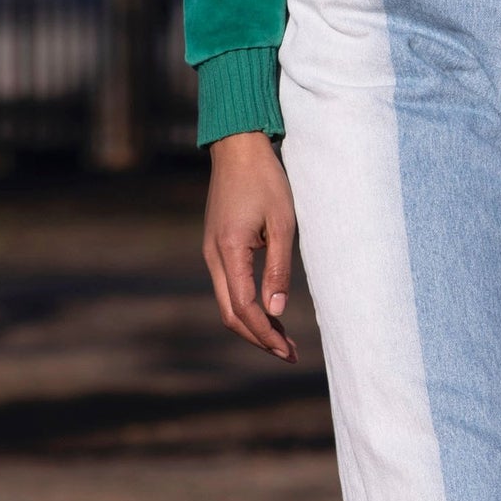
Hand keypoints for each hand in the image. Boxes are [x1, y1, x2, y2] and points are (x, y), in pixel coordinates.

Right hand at [203, 132, 297, 360]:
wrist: (237, 148)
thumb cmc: (265, 180)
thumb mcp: (282, 223)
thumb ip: (278, 269)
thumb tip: (276, 310)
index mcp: (228, 251)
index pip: (244, 307)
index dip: (266, 333)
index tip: (288, 350)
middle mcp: (213, 256)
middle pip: (230, 313)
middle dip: (259, 337)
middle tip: (289, 353)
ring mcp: (211, 251)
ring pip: (228, 302)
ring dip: (253, 324)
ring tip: (283, 338)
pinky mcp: (217, 245)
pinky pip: (229, 286)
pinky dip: (247, 305)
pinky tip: (269, 311)